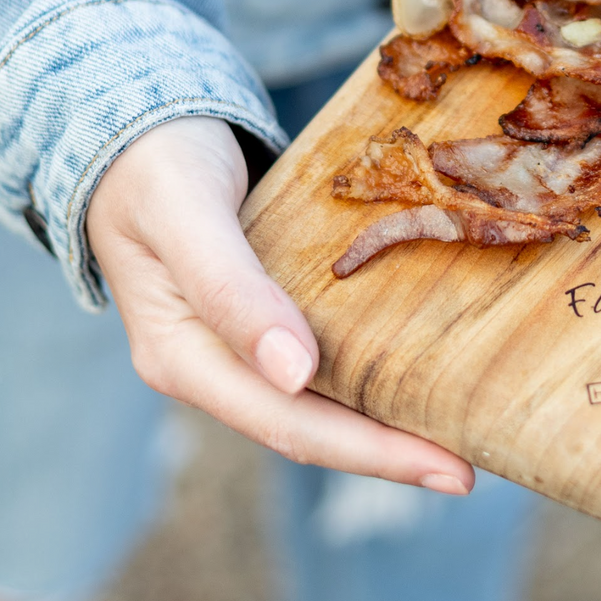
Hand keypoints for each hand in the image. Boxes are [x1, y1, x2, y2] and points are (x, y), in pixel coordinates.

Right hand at [86, 116, 473, 493]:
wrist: (131, 130)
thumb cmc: (154, 164)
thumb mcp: (186, 217)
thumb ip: (232, 291)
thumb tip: (295, 376)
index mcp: (182, 359)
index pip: (288, 423)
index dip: (369, 452)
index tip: (442, 466)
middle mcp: (211, 366)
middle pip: (311, 428)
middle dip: (389, 454)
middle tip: (469, 471)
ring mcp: (235, 345)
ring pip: (319, 402)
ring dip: (384, 424)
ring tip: (457, 435)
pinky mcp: (261, 316)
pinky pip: (322, 360)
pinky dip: (369, 375)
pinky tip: (419, 373)